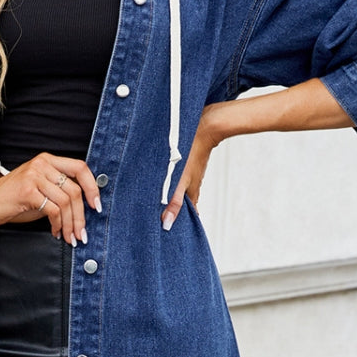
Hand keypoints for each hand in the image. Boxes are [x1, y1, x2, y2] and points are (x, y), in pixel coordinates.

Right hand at [0, 153, 101, 244]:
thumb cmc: (12, 199)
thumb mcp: (39, 188)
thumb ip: (59, 190)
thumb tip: (83, 207)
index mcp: (47, 160)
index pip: (80, 167)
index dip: (93, 187)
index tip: (96, 205)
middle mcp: (42, 164)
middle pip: (75, 190)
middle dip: (81, 216)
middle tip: (81, 233)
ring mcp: (34, 176)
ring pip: (66, 202)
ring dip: (70, 224)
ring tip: (69, 237)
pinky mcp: (28, 191)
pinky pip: (53, 210)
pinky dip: (58, 224)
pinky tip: (55, 231)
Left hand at [160, 107, 217, 230]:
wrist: (204, 126)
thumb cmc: (192, 152)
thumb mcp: (180, 180)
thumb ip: (173, 202)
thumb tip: (167, 224)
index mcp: (192, 193)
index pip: (185, 215)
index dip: (176, 222)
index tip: (165, 231)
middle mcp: (191, 186)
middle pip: (180, 203)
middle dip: (169, 210)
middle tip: (154, 218)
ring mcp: (189, 175)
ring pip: (178, 190)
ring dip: (168, 195)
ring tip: (152, 201)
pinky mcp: (186, 164)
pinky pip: (177, 178)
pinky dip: (170, 182)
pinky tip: (161, 179)